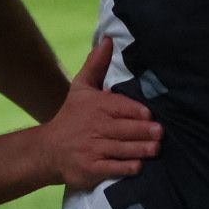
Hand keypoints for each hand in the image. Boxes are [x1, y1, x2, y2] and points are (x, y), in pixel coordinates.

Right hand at [39, 38, 162, 188]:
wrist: (48, 149)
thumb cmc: (71, 116)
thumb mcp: (81, 88)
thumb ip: (96, 64)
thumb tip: (108, 40)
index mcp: (95, 106)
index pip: (118, 107)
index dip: (134, 111)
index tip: (149, 114)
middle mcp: (94, 127)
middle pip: (122, 129)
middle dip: (142, 131)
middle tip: (160, 132)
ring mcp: (92, 149)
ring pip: (120, 149)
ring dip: (139, 149)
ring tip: (156, 148)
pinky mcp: (91, 169)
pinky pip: (111, 168)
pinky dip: (125, 168)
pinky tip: (138, 166)